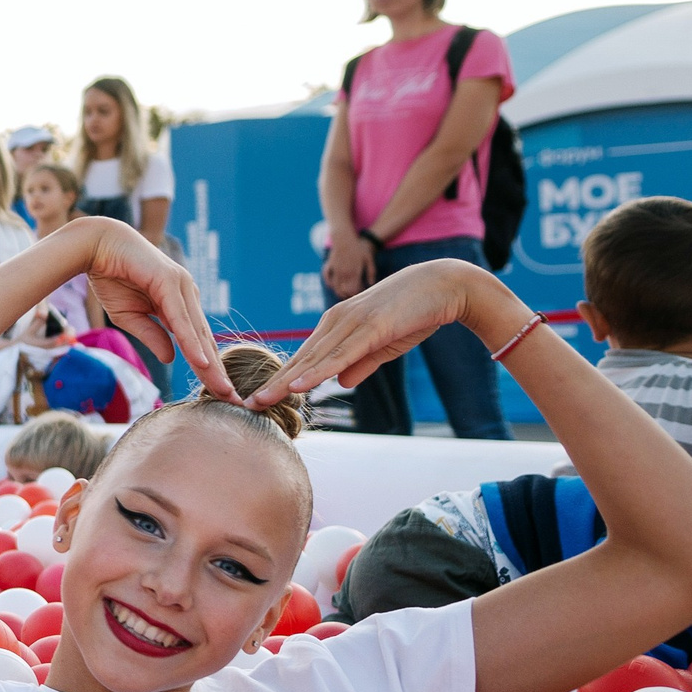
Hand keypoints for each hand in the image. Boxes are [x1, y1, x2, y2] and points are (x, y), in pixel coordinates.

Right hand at [62, 218, 233, 399]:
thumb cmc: (112, 276)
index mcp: (178, 301)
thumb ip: (153, 335)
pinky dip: (191, 342)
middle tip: (231, 399)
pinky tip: (201, 362)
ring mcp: (180, 286)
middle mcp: (185, 293)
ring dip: (210, 363)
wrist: (96, 246)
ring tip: (222, 389)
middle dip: (216, 371)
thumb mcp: (131, 316)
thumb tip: (171, 358)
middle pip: (204, 339)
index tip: (219, 392)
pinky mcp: (169, 282)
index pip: (197, 340)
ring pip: (197, 332)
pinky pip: (181, 319)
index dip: (208, 367)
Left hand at [250, 258, 501, 407]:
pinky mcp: (371, 327)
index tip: (260, 399)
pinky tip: (298, 386)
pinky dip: (317, 371)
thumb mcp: (383, 345)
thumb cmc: (416, 313)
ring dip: (286, 383)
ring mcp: (352, 323)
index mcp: (337, 326)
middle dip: (273, 384)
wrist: (445, 285)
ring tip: (261, 401)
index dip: (282, 380)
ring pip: (314, 360)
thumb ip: (362, 363)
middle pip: (300, 360)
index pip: (304, 358)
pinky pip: (340, 355)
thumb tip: (342, 384)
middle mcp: (337, 322)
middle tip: (246, 406)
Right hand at [322, 234, 374, 298]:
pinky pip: (327, 278)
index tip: (361, 294)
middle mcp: (343, 272)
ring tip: (345, 294)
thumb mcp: (368, 259)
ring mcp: (335, 270)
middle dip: (349, 295)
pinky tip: (333, 286)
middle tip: (354, 296)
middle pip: (345, 290)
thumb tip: (371, 284)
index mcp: (354, 272)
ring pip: (336, 287)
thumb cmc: (358, 249)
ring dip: (340, 292)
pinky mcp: (329, 266)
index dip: (357, 294)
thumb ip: (371, 272)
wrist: (344, 238)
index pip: (355, 290)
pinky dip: (330, 284)